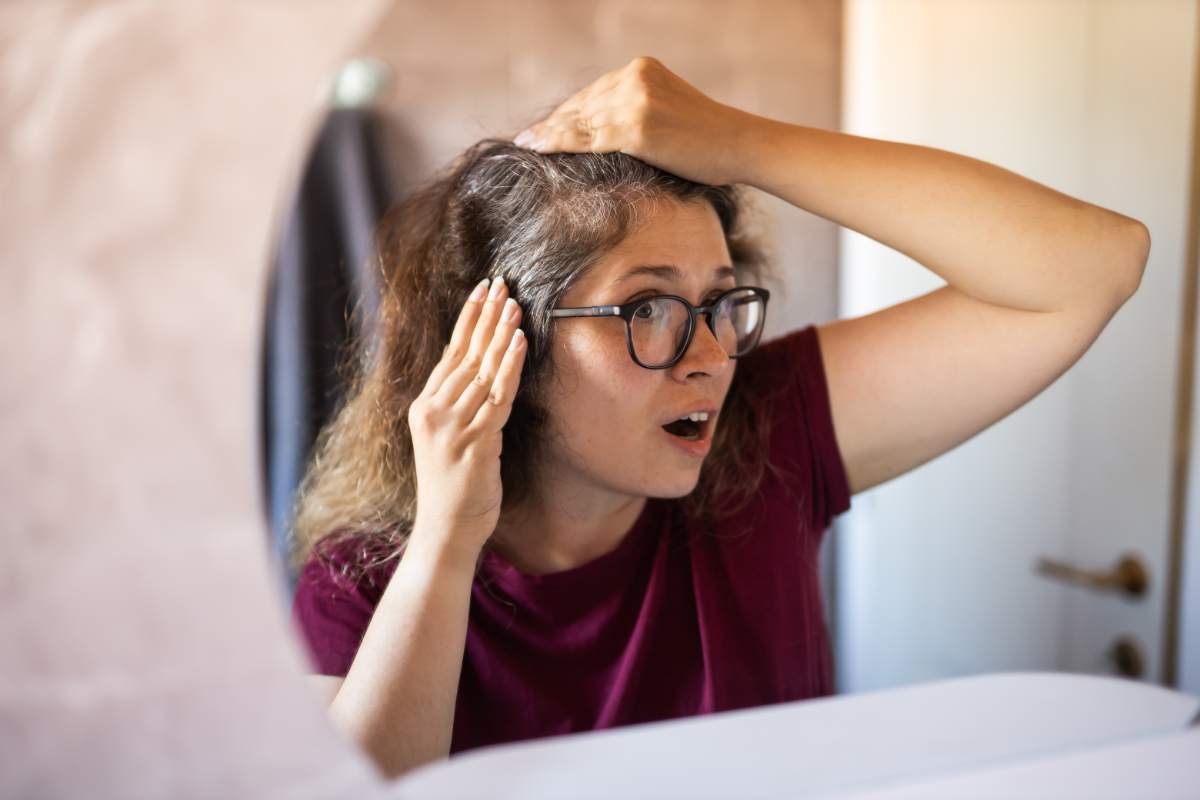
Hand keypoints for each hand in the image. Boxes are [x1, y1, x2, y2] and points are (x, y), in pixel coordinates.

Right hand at [406, 277, 526, 563]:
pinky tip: (519, 343)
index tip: (483, 290)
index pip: (450, 353)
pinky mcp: (473, 443)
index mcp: (425, 407)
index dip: (469, 319)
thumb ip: (462, 406)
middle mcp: (433, 411)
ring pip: (481, 370)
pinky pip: (496, 396)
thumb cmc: (453, 488)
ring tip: (514, 304)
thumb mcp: (451, 439)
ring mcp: (452, 427)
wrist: (445, 530)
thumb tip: (485, 372)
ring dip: (499, 334)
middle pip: (465, 354)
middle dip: (486, 316)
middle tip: (502, 284)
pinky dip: (509, 367)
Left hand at [512, 56, 753, 186]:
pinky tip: (538, 149)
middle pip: (582, 104)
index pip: (594, 93)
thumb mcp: (669, 111)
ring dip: (549, 135)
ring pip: (580, 121)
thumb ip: (636, 111)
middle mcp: (635, 78)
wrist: (739, 145)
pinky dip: (559, 144)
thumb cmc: (708, 140)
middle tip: (526, 138)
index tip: (543, 126)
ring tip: (526, 145)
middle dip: (553, 124)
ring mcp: (636, 101)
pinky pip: (587, 138)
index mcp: (642, 69)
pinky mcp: (636, 128)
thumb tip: (601, 133)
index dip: (566, 112)